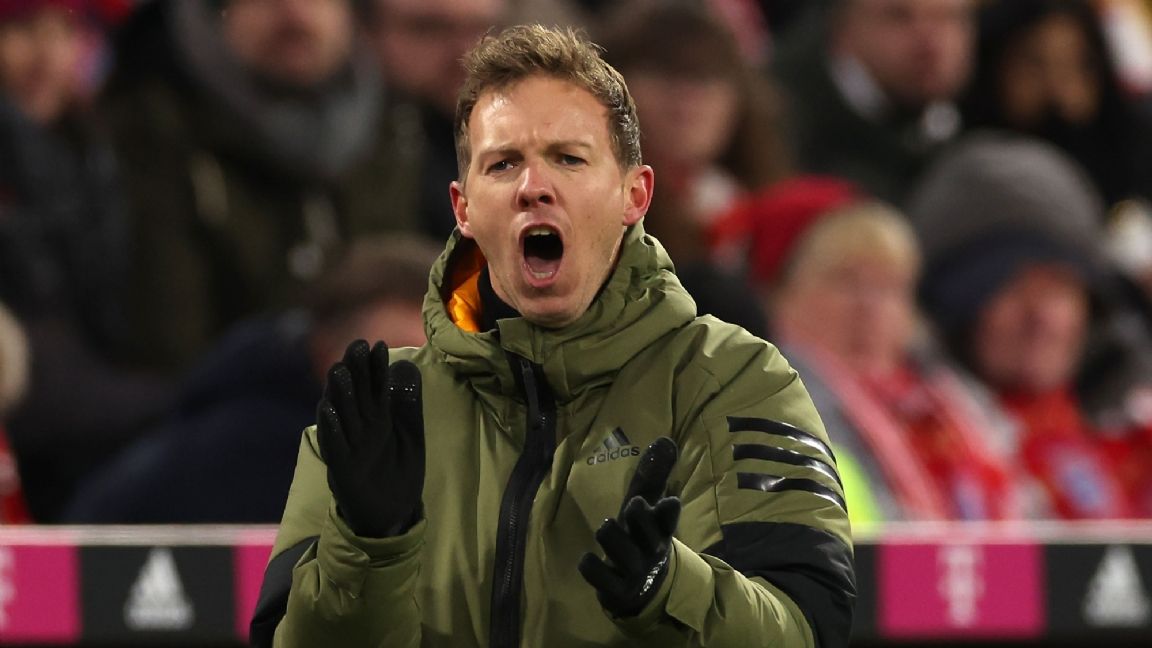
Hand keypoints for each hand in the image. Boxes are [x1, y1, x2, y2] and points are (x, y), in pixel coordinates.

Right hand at [316, 339, 423, 537]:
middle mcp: (360, 430)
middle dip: (356, 371)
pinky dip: (331, 428)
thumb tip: (407, 366)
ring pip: (343, 417)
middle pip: (356, 396)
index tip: (375, 344)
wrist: (392, 514)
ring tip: (340, 370)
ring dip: (340, 394)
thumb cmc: (398, 471)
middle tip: (356, 345)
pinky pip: (335, 446)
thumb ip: (408, 403)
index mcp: (376, 420)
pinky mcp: (343, 469)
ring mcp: (349, 448)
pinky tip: (328, 410)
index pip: (374, 388)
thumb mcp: (410, 434)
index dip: (374, 368)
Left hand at [578, 437, 680, 617]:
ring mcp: (634, 573)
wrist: (642, 589)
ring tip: (607, 528)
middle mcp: (650, 551)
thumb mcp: (647, 507)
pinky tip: (587, 559)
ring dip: (611, 535)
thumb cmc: (640, 537)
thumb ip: (653, 475)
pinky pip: (598, 574)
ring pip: (620, 551)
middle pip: (648, 534)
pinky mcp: (616, 590)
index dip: (668, 512)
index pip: (668, 520)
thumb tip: (665, 440)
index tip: (670, 501)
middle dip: (640, 518)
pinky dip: (590, 565)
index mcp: (659, 530)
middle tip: (634, 504)